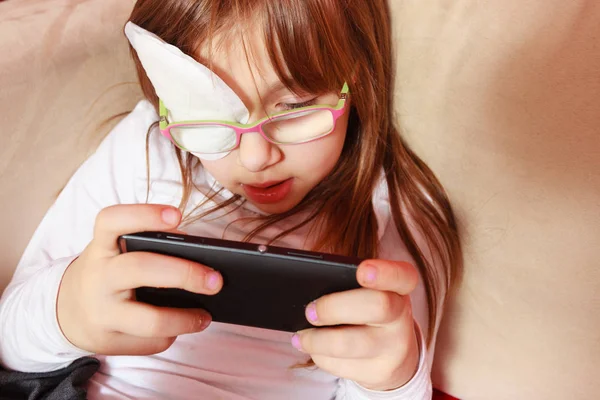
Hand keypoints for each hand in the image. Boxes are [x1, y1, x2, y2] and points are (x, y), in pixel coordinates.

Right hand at [57, 204, 222, 355]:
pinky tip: (179, 326)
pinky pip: (151, 341)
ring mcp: (100, 312)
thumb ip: (151, 249)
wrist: (67, 311)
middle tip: (215, 280)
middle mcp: (97, 277)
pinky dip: (171, 334)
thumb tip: (203, 261)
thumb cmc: (109, 273)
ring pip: (150, 320)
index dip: (143, 215)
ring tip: (205, 315)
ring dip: (185, 319)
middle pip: (141, 269)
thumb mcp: (117, 252)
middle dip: (184, 273)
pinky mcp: (108, 341)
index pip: (112, 221)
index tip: (176, 214)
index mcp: (101, 246)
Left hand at [292, 259, 419, 390]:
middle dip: (334, 307)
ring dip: (317, 339)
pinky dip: (320, 356)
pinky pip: (340, 365)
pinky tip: (314, 347)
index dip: (384, 272)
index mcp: (399, 286)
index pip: (402, 275)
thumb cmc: (370, 309)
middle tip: (310, 311)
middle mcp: (402, 315)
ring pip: (348, 344)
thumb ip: (347, 281)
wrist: (395, 352)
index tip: (363, 270)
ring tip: (302, 335)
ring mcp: (394, 347)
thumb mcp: (371, 289)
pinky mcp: (379, 372)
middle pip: (376, 307)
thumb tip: (308, 287)